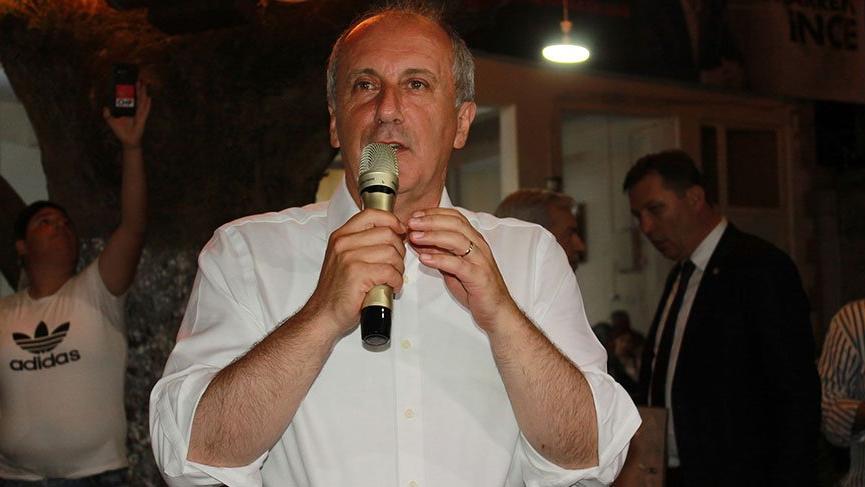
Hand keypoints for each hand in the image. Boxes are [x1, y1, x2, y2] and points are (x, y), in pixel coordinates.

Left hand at [103, 81, 151, 148]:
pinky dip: (147, 105)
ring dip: (144, 93)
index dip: (133, 90)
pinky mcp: (142, 119)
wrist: (127, 141)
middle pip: (138, 97)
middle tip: (140, 79)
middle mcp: (136, 111)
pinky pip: (145, 110)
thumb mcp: (111, 121)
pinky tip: (149, 98)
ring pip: (142, 102)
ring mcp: (140, 114)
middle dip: (139, 88)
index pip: (132, 98)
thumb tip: (105, 108)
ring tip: (145, 85)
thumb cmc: (121, 131)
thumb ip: (107, 115)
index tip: (133, 82)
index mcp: (130, 110)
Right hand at [303, 209, 406, 337]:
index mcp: (341, 236)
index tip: (400, 232)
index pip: (372, 215)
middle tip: (395, 265)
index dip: (392, 221)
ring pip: (391, 253)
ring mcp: (349, 258)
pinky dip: (396, 281)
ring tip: (391, 278)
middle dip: (399, 251)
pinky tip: (390, 287)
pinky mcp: (357, 274)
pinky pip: (390, 271)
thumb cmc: (339, 290)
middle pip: (387, 234)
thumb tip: (394, 233)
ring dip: (398, 268)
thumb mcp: (345, 258)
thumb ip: (364, 243)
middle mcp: (343, 243)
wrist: (324, 315)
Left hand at [407, 208, 518, 331]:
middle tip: (411, 222)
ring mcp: (480, 261)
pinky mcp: (478, 277)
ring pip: (457, 240)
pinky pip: (458, 264)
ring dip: (432, 236)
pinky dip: (439, 259)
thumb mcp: (453, 266)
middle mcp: (479, 246)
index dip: (434, 214)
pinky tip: (425, 258)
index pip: (455, 217)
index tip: (415, 215)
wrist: (497, 310)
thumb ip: (439, 252)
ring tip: (414, 237)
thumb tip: (418, 240)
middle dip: (430, 221)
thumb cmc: (476, 288)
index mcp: (474, 240)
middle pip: (455, 224)